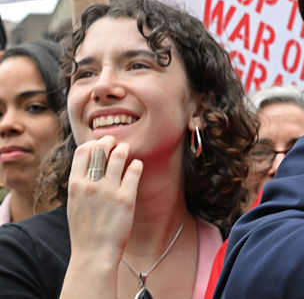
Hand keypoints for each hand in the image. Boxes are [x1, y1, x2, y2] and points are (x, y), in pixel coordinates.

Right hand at [65, 136, 142, 264]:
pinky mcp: (126, 198)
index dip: (92, 143)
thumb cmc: (85, 230)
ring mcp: (109, 190)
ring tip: (126, 151)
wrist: (94, 254)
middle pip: (101, 149)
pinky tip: (136, 166)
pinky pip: (134, 170)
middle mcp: (91, 185)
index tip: (99, 144)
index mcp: (75, 186)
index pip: (82, 151)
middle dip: (109, 142)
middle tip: (115, 143)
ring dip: (124, 149)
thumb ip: (80, 184)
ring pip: (119, 155)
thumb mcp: (74, 204)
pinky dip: (136, 164)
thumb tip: (89, 164)